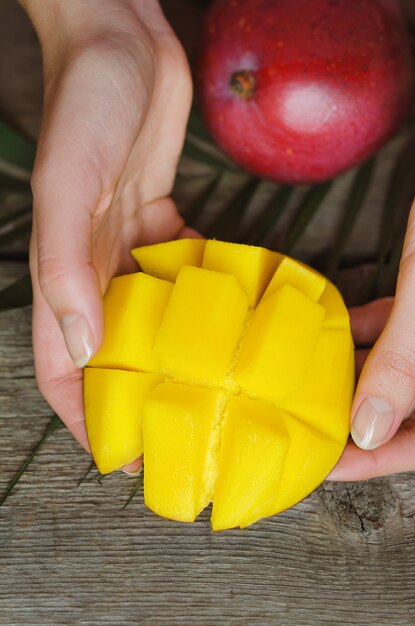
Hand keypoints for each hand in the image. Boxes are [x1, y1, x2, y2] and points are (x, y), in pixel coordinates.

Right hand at [22, 0, 192, 470]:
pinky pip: (182, 276)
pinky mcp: (162, 222)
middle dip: (138, 398)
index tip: (120, 457)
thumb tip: (82, 345)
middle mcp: (96, 268)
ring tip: (211, 391)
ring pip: (149, 321)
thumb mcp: (68, 183)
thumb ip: (66, 266)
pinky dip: (201, 300)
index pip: (64, 367)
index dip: (86, 416)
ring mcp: (129, 246)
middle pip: (113, 353)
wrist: (121, 43)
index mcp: (65, 270)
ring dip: (173, 356)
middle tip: (180, 433)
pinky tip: (229, 319)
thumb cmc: (85, 103)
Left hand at [330, 198, 414, 480]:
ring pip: (403, 372)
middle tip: (308, 424)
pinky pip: (405, 330)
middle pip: (410, 411)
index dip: (375, 461)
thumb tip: (367, 430)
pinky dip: (373, 332)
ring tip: (311, 380)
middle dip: (360, 418)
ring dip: (360, 374)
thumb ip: (402, 364)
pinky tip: (338, 329)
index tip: (324, 467)